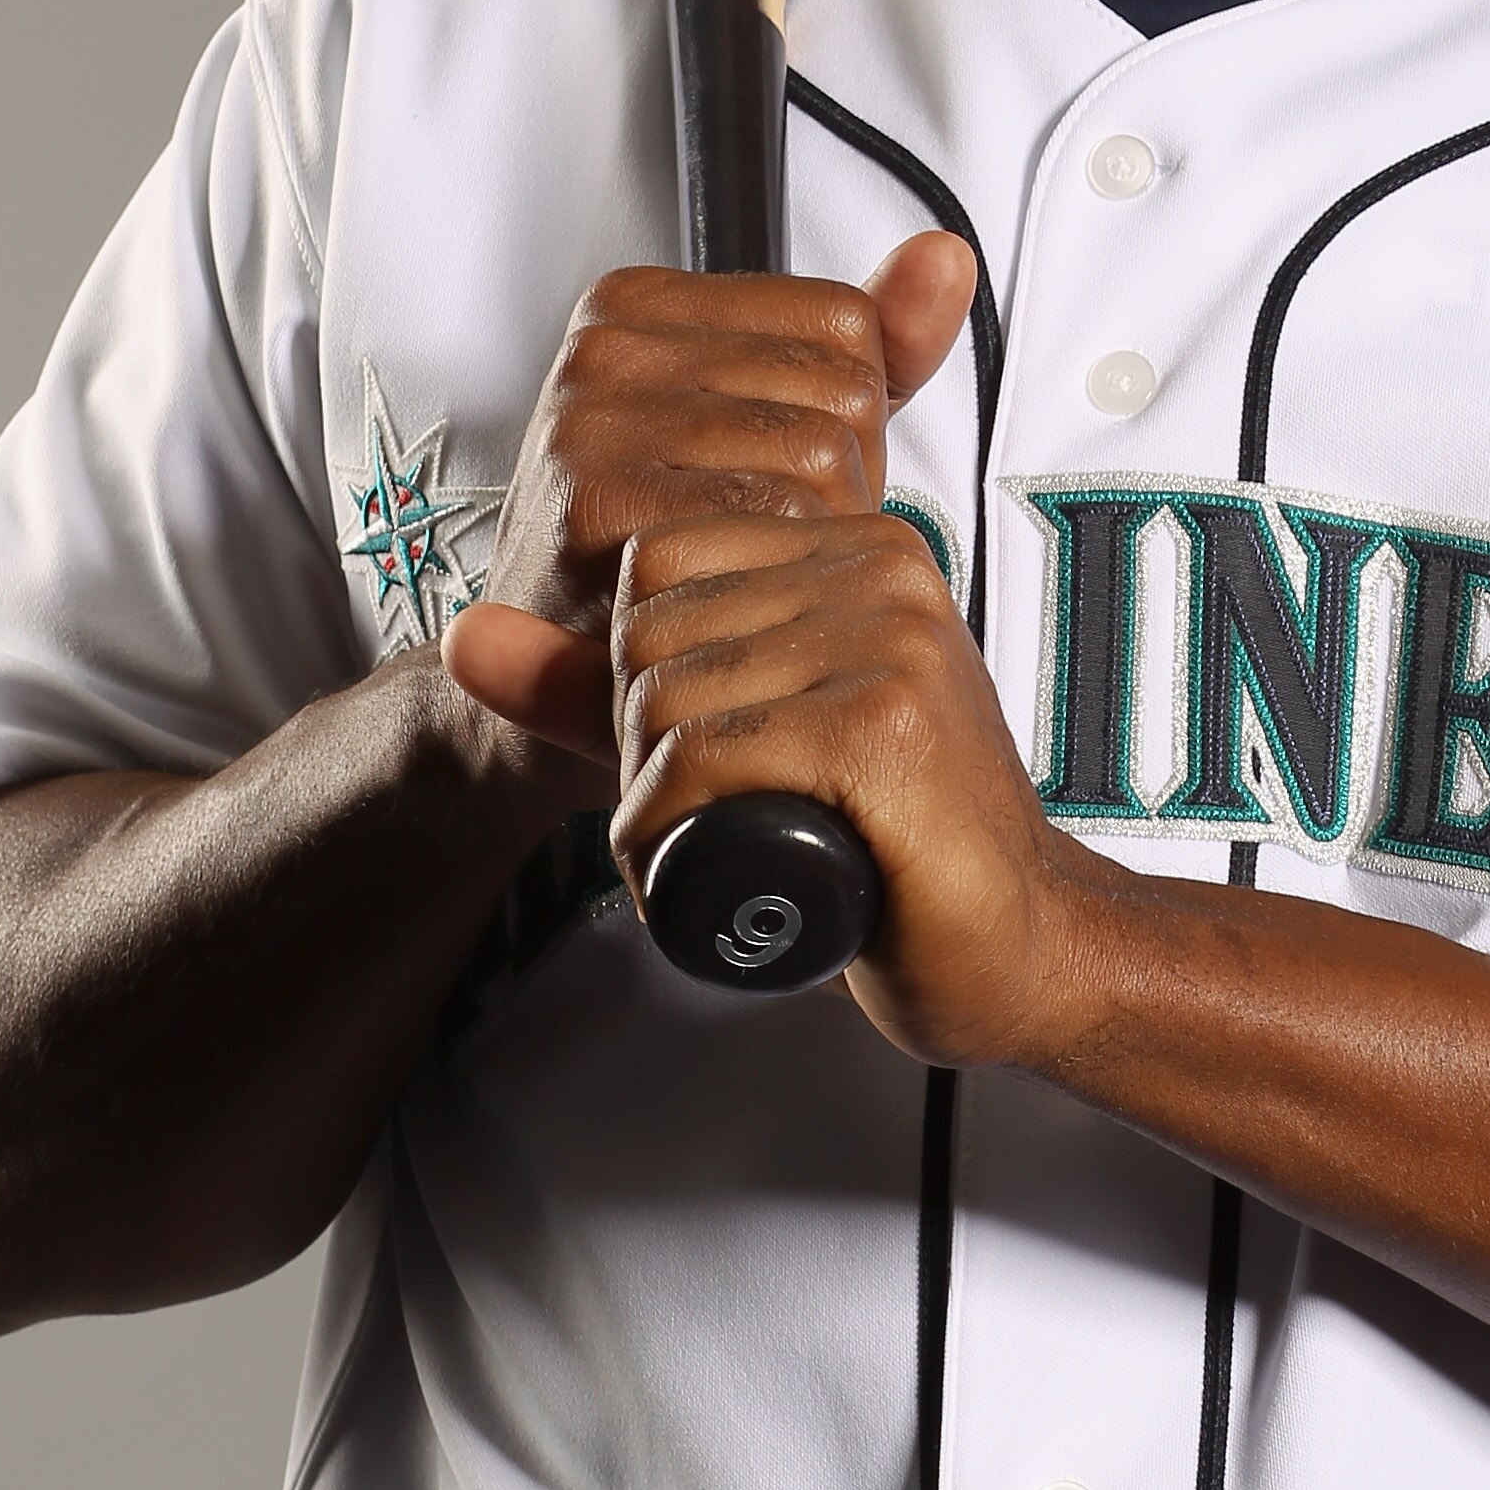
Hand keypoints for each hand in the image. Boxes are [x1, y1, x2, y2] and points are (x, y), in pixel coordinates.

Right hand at [441, 230, 979, 786]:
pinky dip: (780, 577)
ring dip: (811, 538)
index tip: (757, 467)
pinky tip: (723, 598)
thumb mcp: (776, 425)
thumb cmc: (674, 549)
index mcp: (640, 305)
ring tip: (734, 565)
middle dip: (834, 483)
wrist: (553, 683)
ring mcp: (594, 421)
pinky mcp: (601, 504)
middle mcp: (606, 349)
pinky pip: (778, 520)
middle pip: (842, 391)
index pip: (847, 323)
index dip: (843, 418)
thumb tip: (946, 258)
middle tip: (746, 535)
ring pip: (823, 455)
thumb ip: (876, 344)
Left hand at [594, 495, 1122, 1066]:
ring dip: (660, 805)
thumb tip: (464, 638)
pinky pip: (702, 758)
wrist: (1025, 945)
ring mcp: (887, 640)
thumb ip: (595, 684)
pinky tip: (726, 870)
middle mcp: (880, 569)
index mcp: (856, 544)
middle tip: (721, 815)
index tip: (713, 752)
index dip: (645, 680)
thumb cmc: (895, 846)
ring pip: (666, 702)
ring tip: (729, 848)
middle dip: (647, 748)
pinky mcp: (882, 723)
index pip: (654, 566)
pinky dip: (679, 834)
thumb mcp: (738, 734)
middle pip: (648, 635)